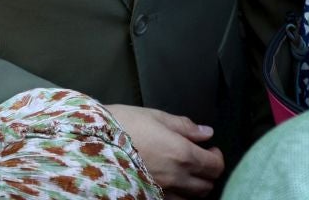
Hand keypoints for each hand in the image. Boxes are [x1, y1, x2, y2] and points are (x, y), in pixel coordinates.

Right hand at [105, 105, 222, 197]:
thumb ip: (184, 126)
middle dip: (208, 172)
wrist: (92, 143)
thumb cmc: (124, 125)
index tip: (210, 149)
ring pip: (192, 198)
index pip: (215, 166)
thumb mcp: (156, 116)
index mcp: (183, 154)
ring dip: (195, 186)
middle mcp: (177, 178)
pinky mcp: (150, 197)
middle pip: (207, 185)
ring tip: (185, 172)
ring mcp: (163, 192)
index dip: (216, 157)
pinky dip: (179, 194)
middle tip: (200, 159)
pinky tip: (170, 181)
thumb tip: (206, 133)